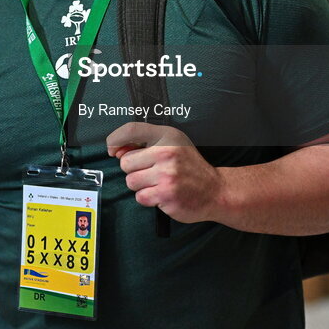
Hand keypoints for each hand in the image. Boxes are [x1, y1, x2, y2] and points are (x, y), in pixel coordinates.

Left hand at [106, 122, 222, 223]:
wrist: (215, 191)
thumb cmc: (190, 168)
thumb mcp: (172, 146)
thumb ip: (145, 145)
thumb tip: (117, 150)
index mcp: (167, 136)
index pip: (131, 130)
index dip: (115, 140)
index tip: (112, 149)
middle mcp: (167, 152)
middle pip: (126, 162)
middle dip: (134, 170)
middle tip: (151, 173)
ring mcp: (167, 174)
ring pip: (131, 181)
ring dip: (140, 186)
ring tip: (158, 184)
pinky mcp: (166, 194)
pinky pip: (140, 197)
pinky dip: (148, 198)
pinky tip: (162, 194)